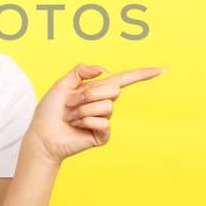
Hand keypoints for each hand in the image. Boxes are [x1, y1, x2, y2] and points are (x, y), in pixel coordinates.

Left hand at [26, 63, 165, 162]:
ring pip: (106, 106)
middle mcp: (104, 104)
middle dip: (88, 94)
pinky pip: (102, 122)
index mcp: (97, 90)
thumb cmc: (50, 111)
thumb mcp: (62, 84)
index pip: (124, 80)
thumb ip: (81, 71)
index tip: (162, 70)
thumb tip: (105, 70)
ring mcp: (104, 120)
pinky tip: (76, 126)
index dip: (142, 74)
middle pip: (113, 90)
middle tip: (70, 103)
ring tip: (71, 117)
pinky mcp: (103, 135)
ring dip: (83, 110)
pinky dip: (85, 121)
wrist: (43, 135)